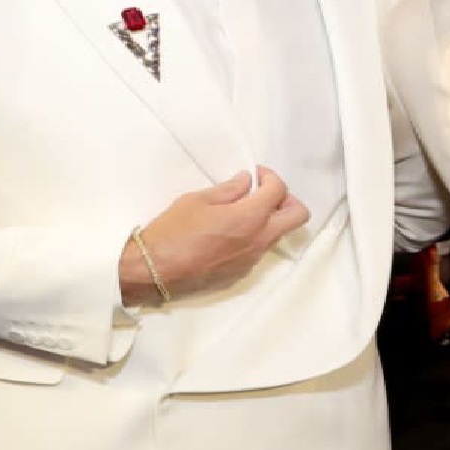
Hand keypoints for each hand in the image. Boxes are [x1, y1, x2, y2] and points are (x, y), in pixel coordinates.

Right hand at [119, 167, 308, 305]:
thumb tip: (246, 181)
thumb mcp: (197, 200)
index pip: (280, 190)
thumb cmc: (171, 232)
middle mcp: (259, 240)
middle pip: (298, 216)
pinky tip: (229, 235)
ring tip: (242, 213)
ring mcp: (252, 260)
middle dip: (287, 199)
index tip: (256, 175)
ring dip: (269, 220)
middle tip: (263, 193)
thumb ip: (228, 190)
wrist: (151, 271)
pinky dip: (253, 238)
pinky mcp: (240, 274)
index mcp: (250, 217)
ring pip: (278, 235)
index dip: (271, 177)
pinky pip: (258, 251)